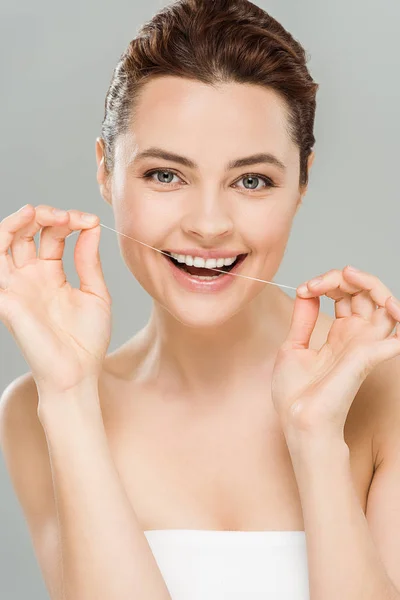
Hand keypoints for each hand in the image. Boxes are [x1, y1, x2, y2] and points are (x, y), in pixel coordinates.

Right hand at [0, 204, 111, 395]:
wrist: (79, 373)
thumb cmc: (87, 340)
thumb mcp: (95, 292)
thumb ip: (88, 260)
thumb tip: (91, 226)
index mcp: (50, 273)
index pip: (51, 234)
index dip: (69, 221)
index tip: (91, 221)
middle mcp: (29, 276)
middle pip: (25, 232)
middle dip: (44, 215)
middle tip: (67, 216)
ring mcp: (16, 286)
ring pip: (3, 242)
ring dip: (17, 222)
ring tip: (38, 212)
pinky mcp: (6, 299)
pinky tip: (19, 227)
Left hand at [271, 265, 399, 439]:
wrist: (298, 420)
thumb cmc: (296, 394)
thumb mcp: (293, 347)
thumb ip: (303, 319)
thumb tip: (306, 292)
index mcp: (341, 333)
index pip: (347, 294)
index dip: (329, 282)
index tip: (305, 289)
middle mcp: (357, 336)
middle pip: (367, 293)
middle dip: (345, 277)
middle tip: (318, 283)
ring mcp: (365, 345)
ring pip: (386, 303)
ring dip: (370, 282)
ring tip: (347, 275)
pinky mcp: (368, 355)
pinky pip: (395, 330)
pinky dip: (394, 310)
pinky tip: (383, 302)